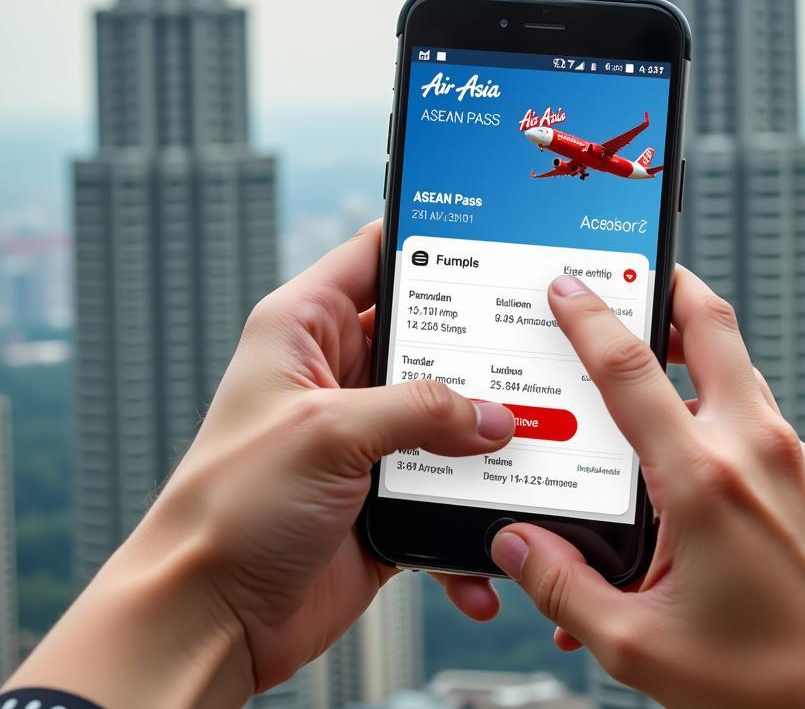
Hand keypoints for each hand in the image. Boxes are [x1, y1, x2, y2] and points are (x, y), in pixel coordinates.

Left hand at [8, 222, 514, 707]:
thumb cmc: (229, 509)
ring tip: (536, 440)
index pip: (374, 256)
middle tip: (536, 349)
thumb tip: (494, 416)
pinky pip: (446, 484)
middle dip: (481, 349)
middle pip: (428, 337)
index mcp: (305, 328)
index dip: (429, 242)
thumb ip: (419, 411)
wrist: (211, 619)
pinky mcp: (386, 492)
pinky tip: (490, 534)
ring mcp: (366, 434)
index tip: (491, 242)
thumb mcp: (327, 432)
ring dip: (487, 434)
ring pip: (448, 413)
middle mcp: (338, 373)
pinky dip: (470, 509)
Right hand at [490, 269, 804, 708]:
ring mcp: (790, 456)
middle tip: (632, 271)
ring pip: (736, 362)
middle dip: (670, 284)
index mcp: (705, 481)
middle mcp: (755, 450)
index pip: (633, 372)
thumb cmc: (765, 679)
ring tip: (648, 345)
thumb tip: (516, 546)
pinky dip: (715, 393)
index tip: (567, 290)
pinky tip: (686, 428)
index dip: (592, 321)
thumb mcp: (639, 645)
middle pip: (712, 326)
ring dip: (692, 340)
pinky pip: (753, 407)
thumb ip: (563, 588)